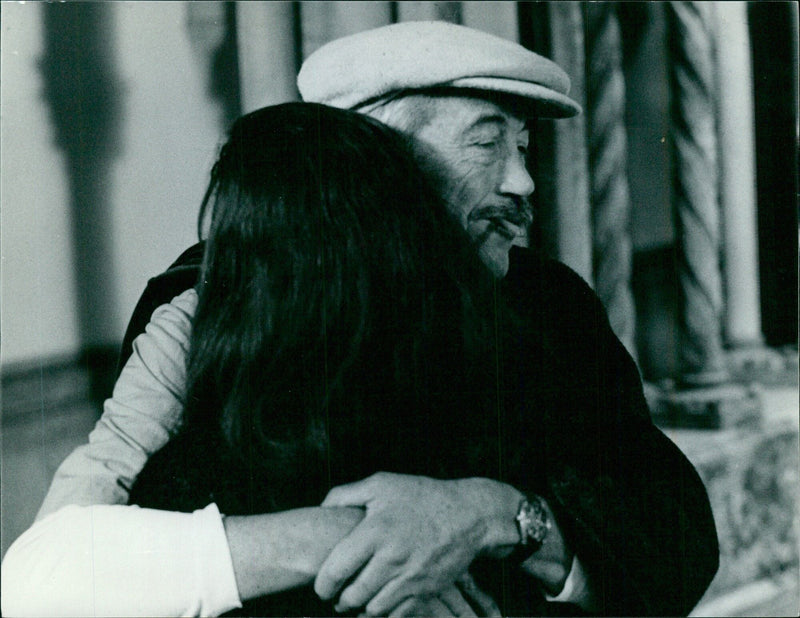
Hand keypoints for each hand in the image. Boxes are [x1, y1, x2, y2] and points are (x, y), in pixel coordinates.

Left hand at [313, 472, 521, 614]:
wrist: (468, 515)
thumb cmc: (422, 496)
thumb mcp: (381, 484)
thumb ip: (345, 494)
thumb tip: (320, 508)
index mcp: (376, 531)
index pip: (336, 569)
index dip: (322, 584)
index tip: (321, 586)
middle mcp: (392, 558)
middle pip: (353, 595)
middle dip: (340, 600)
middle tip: (337, 596)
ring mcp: (411, 577)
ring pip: (374, 609)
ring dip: (361, 608)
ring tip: (357, 600)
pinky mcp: (426, 591)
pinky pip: (398, 615)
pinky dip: (385, 614)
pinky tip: (380, 604)